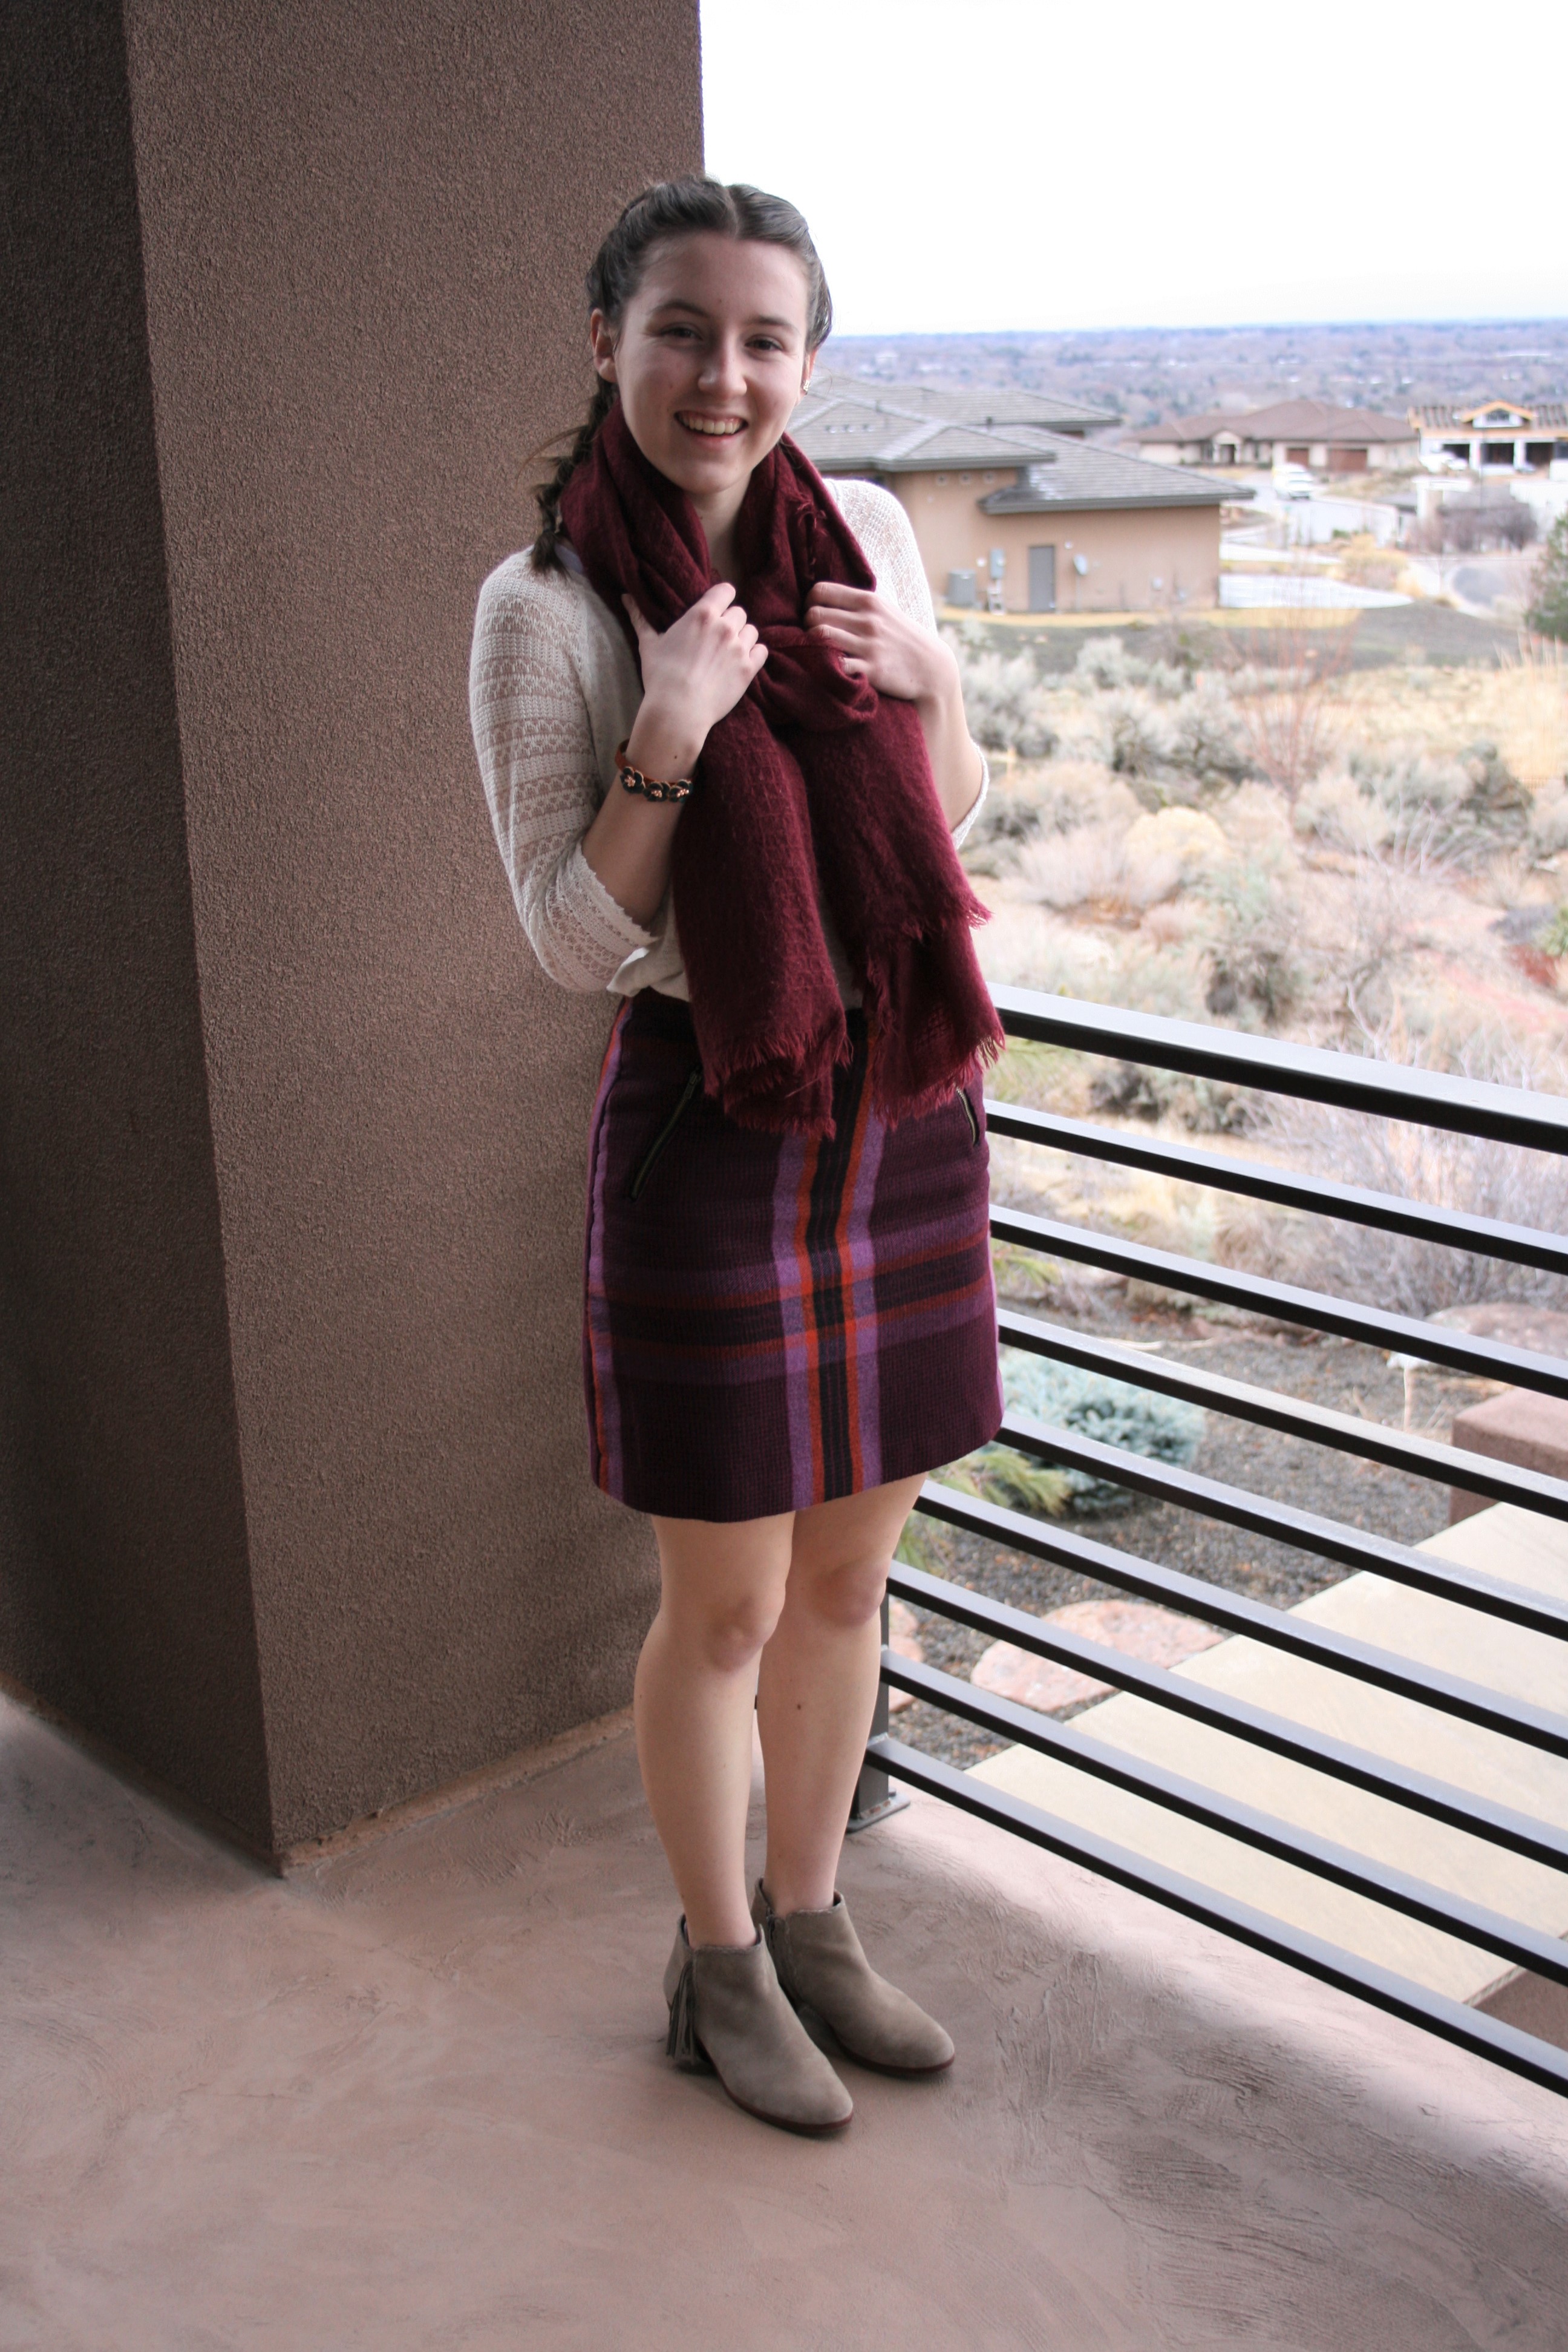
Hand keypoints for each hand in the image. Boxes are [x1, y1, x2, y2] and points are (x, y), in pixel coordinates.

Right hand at [625, 583, 767, 762]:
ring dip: (743, 638)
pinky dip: (755, 654)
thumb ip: (640, 617)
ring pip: (752, 631)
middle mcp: (725, 626)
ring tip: (729, 651)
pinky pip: (762, 651)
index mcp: (703, 614)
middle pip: (739, 612)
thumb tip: (626, 597)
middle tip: (717, 638)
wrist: (678, 711)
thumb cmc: (661, 676)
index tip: (716, 608)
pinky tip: (742, 662)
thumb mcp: (648, 644)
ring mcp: (739, 648)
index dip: (722, 598)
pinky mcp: (749, 669)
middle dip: (730, 622)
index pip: (726, 590)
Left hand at [804, 581, 958, 706]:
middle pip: (814, 614)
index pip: (820, 590)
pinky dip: (825, 667)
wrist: (932, 668)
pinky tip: (828, 669)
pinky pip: (836, 665)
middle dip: (806, 626)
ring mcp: (869, 645)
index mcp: (868, 601)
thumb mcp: (885, 611)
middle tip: (812, 637)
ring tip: (816, 652)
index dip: (809, 603)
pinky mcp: (872, 670)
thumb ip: (858, 604)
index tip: (813, 615)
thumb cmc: (902, 638)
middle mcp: (867, 620)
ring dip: (810, 646)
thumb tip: (825, 598)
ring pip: (820, 636)